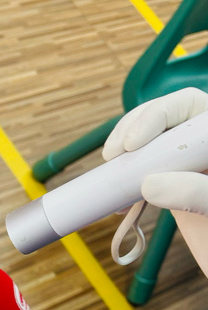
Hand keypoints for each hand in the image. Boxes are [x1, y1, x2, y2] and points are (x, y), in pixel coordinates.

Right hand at [103, 87, 207, 213]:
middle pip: (162, 120)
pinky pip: (145, 176)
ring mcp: (187, 164)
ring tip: (111, 178)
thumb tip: (149, 184)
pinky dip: (126, 188)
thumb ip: (195, 192)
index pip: (187, 105)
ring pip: (149, 147)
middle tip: (114, 157)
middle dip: (132, 132)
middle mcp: (202, 143)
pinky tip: (119, 205)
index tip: (132, 144)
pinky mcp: (174, 185)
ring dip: (125, 160)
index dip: (156, 115)